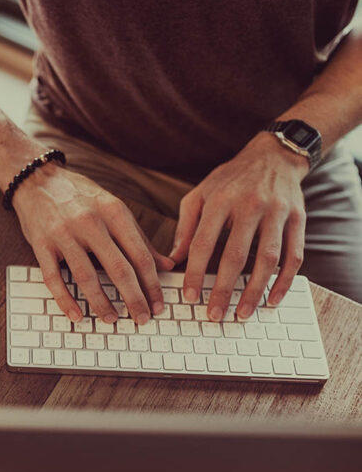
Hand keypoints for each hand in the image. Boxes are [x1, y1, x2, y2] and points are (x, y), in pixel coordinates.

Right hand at [13, 163, 174, 323]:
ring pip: (86, 276)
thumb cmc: (79, 195)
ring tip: (111, 320)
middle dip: (133, 298)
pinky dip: (65, 299)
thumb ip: (139, 237)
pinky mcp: (41, 244)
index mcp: (113, 211)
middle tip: (142, 319)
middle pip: (117, 268)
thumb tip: (167, 265)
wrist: (36, 179)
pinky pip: (53, 277)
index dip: (152, 284)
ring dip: (101, 303)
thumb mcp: (113, 208)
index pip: (140, 255)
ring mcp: (63, 233)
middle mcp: (90, 222)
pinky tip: (76, 314)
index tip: (158, 304)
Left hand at [170, 133, 307, 320]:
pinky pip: (294, 256)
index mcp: (220, 200)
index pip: (203, 242)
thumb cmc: (229, 179)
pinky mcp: (298, 219)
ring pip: (267, 259)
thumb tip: (173, 259)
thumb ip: (186, 226)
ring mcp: (277, 212)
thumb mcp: (200, 194)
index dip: (194, 272)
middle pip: (235, 255)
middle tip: (214, 315)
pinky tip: (272, 299)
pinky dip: (284, 281)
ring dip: (255, 290)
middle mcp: (250, 205)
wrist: (273, 156)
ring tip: (242, 313)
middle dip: (223, 289)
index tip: (189, 296)